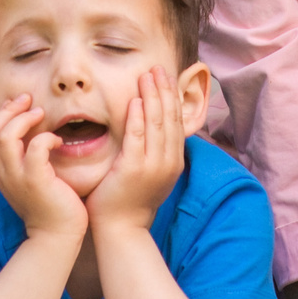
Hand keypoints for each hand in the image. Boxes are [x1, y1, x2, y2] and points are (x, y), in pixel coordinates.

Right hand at [0, 92, 87, 242]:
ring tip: (40, 114)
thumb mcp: (27, 175)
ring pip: (4, 138)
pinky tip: (57, 141)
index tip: (15, 101)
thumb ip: (22, 153)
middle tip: (28, 100)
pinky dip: (45, 139)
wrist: (57, 236)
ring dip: (23, 119)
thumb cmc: (48, 202)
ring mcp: (17, 178)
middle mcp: (2, 173)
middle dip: (7, 109)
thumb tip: (26, 125)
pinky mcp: (36, 183)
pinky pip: (34, 151)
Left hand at [86, 69, 186, 233]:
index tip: (166, 77)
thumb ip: (155, 151)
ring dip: (152, 96)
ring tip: (147, 75)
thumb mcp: (152, 174)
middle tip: (158, 68)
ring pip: (156, 123)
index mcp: (174, 162)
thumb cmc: (131, 200)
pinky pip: (137, 137)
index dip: (172, 97)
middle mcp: (168, 162)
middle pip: (169, 118)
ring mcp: (153, 166)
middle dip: (164, 90)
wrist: (121, 230)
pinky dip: (138, 117)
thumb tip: (153, 127)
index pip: (176, 122)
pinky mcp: (133, 169)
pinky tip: (136, 100)